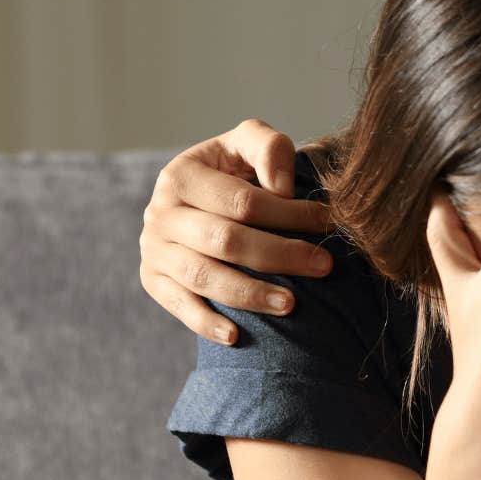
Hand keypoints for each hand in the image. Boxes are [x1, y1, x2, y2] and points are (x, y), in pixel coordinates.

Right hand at [138, 118, 335, 344]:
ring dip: (250, 294)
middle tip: (324, 265)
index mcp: (181, 175)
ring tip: (291, 304)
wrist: (199, 195)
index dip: (288, 214)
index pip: (241, 202)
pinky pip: (179, 306)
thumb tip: (282, 189)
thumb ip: (268, 149)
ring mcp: (153, 249)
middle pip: (226, 241)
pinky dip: (205, 323)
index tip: (327, 223)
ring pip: (204, 277)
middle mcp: (160, 213)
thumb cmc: (235, 169)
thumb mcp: (249, 143)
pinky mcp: (153, 280)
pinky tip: (236, 336)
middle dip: (280, 254)